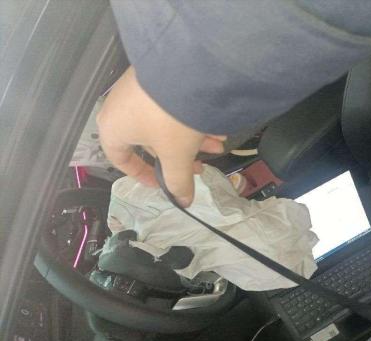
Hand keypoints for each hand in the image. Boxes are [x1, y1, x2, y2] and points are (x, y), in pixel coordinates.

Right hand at [96, 66, 225, 206]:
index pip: (120, 159)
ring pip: (164, 124)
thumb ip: (177, 181)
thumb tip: (183, 202)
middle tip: (202, 165)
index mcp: (112, 129)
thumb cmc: (169, 119)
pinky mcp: (155, 76)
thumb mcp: (176, 154)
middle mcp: (120, 108)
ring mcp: (137, 89)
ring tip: (218, 143)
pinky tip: (216, 125)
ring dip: (191, 139)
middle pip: (150, 142)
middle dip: (180, 156)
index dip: (143, 175)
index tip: (165, 184)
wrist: (184, 68)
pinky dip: (190, 119)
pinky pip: (170, 106)